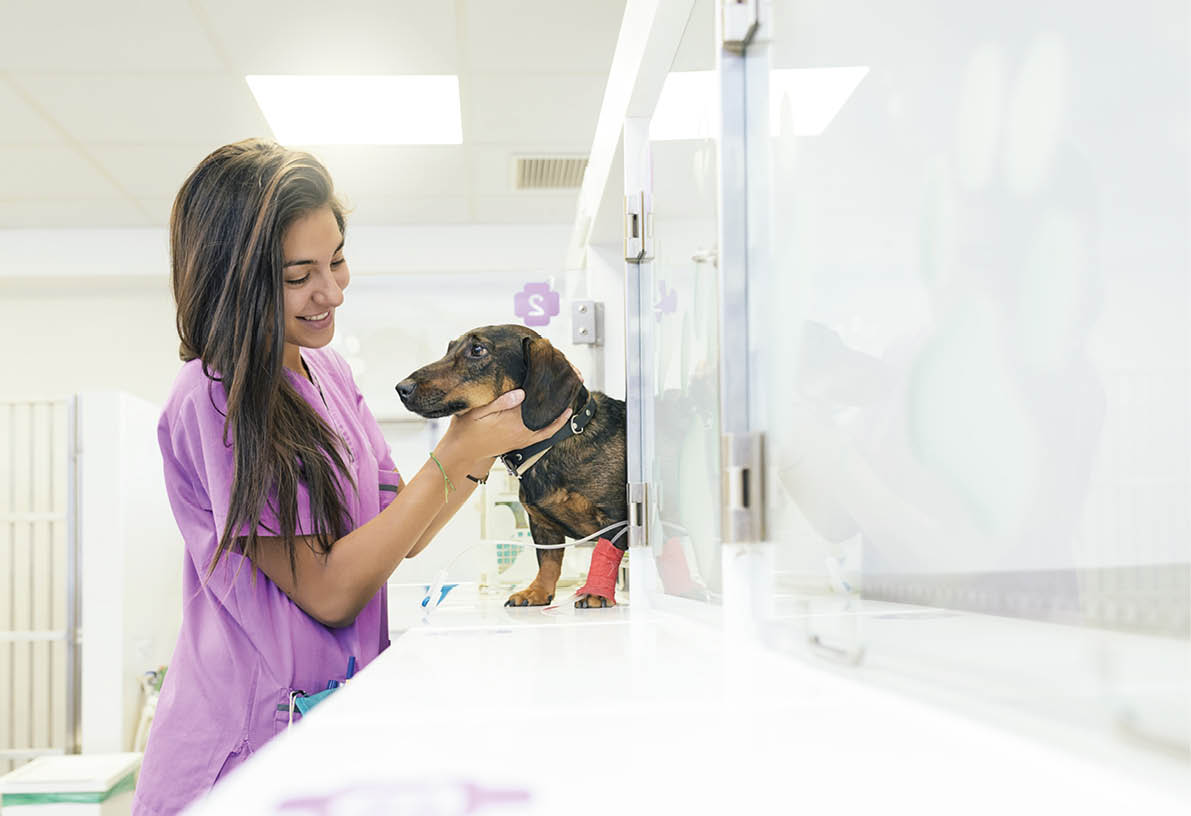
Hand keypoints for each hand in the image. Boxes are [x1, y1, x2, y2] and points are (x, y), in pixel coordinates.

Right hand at [438, 390, 570, 462]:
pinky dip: (555, 427)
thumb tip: (521, 393)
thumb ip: (499, 402)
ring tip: (570, 400)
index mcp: (513, 421)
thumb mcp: (477, 411)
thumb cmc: (466, 429)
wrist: (462, 453)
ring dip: (561, 415)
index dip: (548, 391)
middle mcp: (522, 431)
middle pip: (548, 415)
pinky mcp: (521, 443)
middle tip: (571, 384)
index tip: (558, 377)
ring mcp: (523, 439)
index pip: (536, 403)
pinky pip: (544, 436)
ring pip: (549, 427)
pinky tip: (560, 419)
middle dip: (560, 401)